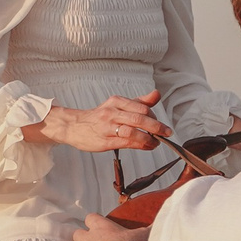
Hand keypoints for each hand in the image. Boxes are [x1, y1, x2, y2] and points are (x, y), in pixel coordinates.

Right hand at [30, 91, 172, 154]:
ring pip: (133, 131)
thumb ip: (138, 102)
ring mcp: (108, 127)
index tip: (161, 124)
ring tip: (156, 142)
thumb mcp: (118, 105)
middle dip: (157, 127)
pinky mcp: (105, 140)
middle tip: (167, 132)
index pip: (142, 107)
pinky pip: (126, 142)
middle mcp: (112, 112)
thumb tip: (156, 94)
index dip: (155, 117)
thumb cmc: (99, 117)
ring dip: (149, 138)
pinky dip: (140, 145)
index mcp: (116, 101)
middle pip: (139, 118)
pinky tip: (147, 146)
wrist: (73, 126)